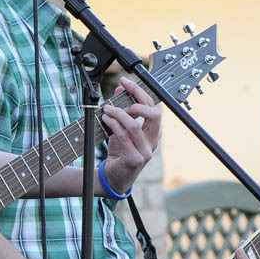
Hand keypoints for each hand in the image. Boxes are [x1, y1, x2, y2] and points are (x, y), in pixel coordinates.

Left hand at [100, 78, 160, 194]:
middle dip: (136, 100)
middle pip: (153, 114)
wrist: (114, 177)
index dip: (139, 92)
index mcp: (154, 131)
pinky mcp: (135, 159)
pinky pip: (124, 137)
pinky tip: (106, 120)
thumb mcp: (121, 128)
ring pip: (135, 126)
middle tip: (119, 97)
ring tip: (107, 110)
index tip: (125, 82)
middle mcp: (153, 140)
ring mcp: (146, 151)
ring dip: (119, 114)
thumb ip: (122, 109)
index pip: (152, 106)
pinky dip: (113, 125)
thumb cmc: (120, 152)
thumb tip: (120, 88)